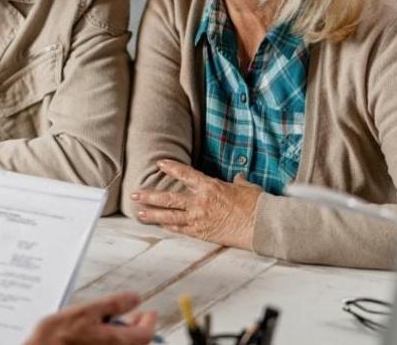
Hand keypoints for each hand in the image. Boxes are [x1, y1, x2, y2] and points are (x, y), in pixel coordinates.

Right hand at [25, 292, 157, 344]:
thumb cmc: (57, 335)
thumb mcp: (86, 310)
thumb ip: (113, 304)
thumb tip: (135, 298)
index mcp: (116, 341)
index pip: (146, 334)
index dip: (149, 320)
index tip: (149, 312)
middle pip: (137, 343)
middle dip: (137, 327)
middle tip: (133, 315)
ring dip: (123, 333)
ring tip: (111, 321)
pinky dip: (111, 340)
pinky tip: (98, 332)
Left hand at [130, 160, 261, 249]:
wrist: (261, 225)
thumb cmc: (256, 204)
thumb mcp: (246, 188)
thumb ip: (237, 182)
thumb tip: (238, 179)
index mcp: (210, 186)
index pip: (185, 173)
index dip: (171, 167)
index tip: (160, 163)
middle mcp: (200, 201)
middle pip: (168, 198)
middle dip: (150, 196)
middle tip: (135, 194)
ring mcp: (199, 218)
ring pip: (169, 216)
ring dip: (152, 214)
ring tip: (139, 213)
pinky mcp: (202, 233)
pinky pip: (181, 229)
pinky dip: (169, 227)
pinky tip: (160, 225)